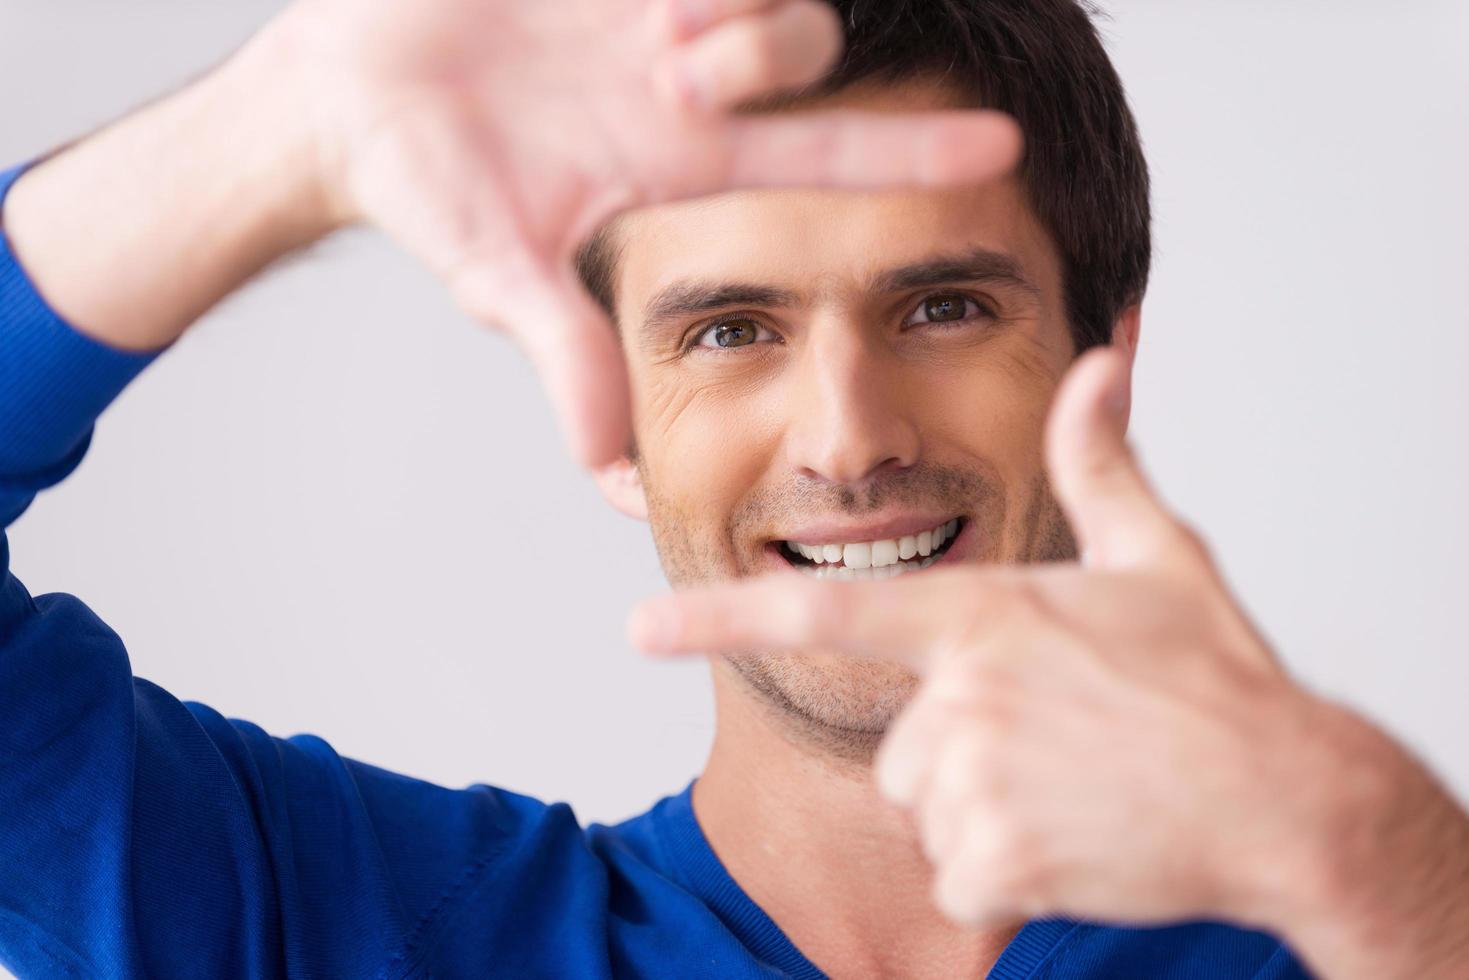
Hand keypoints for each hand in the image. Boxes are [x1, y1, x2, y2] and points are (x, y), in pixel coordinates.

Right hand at [266, 0, 1022, 464]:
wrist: (349, 96)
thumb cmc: (429, 189)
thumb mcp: (506, 279)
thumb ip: (572, 360)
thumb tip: (614, 474)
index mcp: (688, 158)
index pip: (827, 155)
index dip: (914, 153)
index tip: (1006, 149)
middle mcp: (693, 81)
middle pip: (806, 48)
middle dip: (761, 53)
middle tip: (671, 71)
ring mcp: (661, 11)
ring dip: (721, 8)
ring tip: (636, 26)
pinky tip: (626, 0)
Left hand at [629, 347, 1468, 976]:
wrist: (1287, 798)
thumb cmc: (1217, 678)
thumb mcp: (1157, 556)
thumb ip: (1102, 460)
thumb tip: (1099, 363)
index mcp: (979, 611)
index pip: (822, 606)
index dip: (720, 620)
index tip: (635, 631)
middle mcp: (961, 689)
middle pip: (898, 744)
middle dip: (960, 755)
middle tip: (1053, 746)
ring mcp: (975, 777)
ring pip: (927, 810)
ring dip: (986, 814)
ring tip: (1073, 788)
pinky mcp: (998, 859)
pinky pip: (960, 878)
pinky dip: (1010, 876)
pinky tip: (1078, 841)